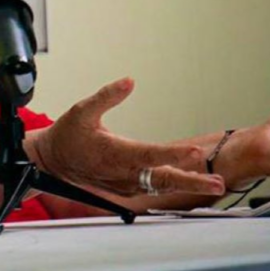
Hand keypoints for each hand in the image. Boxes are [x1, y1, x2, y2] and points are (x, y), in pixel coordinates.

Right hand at [34, 78, 225, 196]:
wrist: (51, 162)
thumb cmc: (67, 136)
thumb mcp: (82, 110)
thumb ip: (106, 95)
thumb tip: (129, 81)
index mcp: (114, 153)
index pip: (150, 155)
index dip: (173, 154)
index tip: (194, 152)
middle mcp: (123, 173)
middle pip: (163, 180)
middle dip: (192, 182)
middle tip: (218, 184)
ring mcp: (125, 184)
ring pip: (161, 186)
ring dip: (188, 185)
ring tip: (214, 184)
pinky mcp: (126, 188)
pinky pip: (153, 188)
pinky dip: (172, 186)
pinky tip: (190, 181)